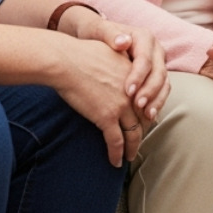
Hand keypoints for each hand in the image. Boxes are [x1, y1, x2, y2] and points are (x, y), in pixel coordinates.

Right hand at [44, 32, 166, 167]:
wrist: (65, 60)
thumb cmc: (80, 53)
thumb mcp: (109, 51)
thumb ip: (119, 60)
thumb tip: (118, 59)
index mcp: (135, 75)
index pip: (147, 99)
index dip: (146, 113)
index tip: (143, 122)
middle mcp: (133, 91)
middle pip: (144, 117)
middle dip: (141, 132)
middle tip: (138, 142)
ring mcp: (121, 105)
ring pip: (133, 133)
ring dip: (132, 148)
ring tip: (129, 157)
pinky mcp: (107, 117)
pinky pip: (116, 141)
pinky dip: (117, 154)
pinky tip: (116, 162)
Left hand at [83, 17, 168, 121]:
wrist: (96, 38)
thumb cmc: (95, 33)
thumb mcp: (97, 30)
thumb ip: (109, 33)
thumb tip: (123, 42)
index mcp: (143, 37)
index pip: (146, 58)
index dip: (139, 75)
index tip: (128, 91)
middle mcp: (154, 49)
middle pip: (159, 71)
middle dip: (150, 90)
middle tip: (137, 105)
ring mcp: (157, 63)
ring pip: (164, 83)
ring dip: (157, 99)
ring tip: (146, 115)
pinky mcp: (154, 76)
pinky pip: (161, 90)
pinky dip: (156, 103)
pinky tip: (148, 116)